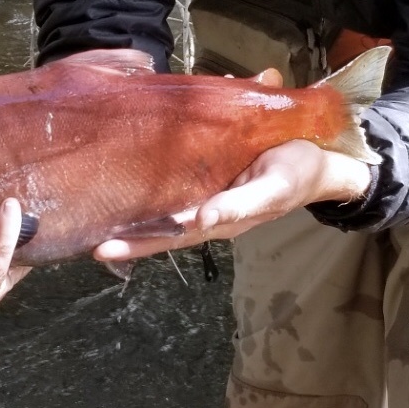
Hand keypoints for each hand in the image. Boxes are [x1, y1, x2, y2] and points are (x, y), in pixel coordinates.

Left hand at [93, 140, 372, 261]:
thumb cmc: (296, 172)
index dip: (138, 242)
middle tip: (88, 242)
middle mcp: (207, 213)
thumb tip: (204, 218)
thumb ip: (239, 205)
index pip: (170, 236)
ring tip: (96, 223)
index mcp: (219, 219)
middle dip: (126, 237)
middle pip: (159, 230)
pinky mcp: (209, 179)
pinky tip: (126, 189)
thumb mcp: (272, 188)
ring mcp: (207, 197)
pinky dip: (151, 193)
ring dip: (133, 219)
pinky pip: (175, 190)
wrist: (320, 160)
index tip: (105, 247)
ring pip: (164, 213)